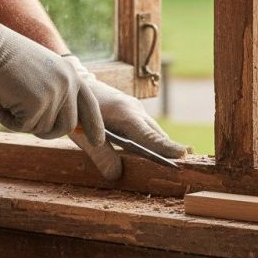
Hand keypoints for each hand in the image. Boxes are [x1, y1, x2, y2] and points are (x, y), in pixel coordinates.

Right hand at [0, 16, 104, 143]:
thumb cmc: (9, 59)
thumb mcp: (42, 72)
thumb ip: (57, 91)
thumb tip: (66, 123)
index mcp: (72, 75)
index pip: (90, 106)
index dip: (95, 126)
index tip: (98, 142)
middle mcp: (68, 85)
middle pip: (67, 126)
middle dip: (47, 131)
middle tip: (25, 122)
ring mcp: (54, 95)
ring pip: (43, 128)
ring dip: (23, 122)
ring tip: (9, 101)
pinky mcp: (36, 105)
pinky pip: (23, 127)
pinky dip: (8, 120)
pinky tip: (0, 103)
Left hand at [64, 55, 189, 179]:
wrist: (75, 82)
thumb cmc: (78, 110)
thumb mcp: (83, 135)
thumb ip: (101, 155)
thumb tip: (117, 175)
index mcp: (124, 114)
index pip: (149, 136)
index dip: (165, 147)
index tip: (183, 154)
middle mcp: (135, 110)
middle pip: (157, 134)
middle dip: (169, 149)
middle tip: (183, 165)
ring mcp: (135, 109)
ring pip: (153, 131)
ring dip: (160, 146)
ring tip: (173, 163)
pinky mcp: (133, 111)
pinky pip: (146, 128)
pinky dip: (152, 140)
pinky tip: (153, 154)